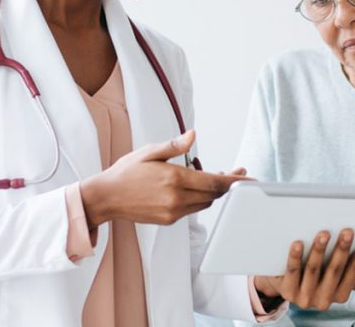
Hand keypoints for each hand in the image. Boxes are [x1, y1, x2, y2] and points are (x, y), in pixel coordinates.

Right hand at [80, 130, 248, 226]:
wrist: (106, 197)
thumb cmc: (126, 172)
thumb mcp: (149, 152)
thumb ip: (174, 146)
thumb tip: (193, 135)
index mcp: (174, 179)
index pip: (214, 182)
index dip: (234, 181)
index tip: (247, 177)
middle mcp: (176, 198)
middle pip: (213, 194)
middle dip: (227, 184)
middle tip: (235, 173)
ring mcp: (173, 212)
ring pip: (204, 203)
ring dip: (213, 191)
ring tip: (213, 176)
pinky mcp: (169, 220)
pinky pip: (192, 209)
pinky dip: (199, 198)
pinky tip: (194, 187)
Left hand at [253, 229, 354, 310]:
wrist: (281, 283)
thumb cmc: (318, 276)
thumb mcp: (340, 281)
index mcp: (340, 295)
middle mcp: (324, 300)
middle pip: (335, 271)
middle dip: (343, 250)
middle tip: (348, 230)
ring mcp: (304, 297)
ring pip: (313, 271)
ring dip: (319, 251)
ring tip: (324, 232)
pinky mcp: (286, 291)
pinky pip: (292, 271)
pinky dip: (295, 256)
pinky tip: (298, 242)